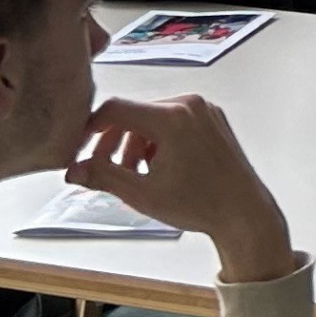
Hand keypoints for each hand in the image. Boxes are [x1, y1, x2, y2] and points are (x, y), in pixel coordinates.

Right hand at [69, 95, 299, 284]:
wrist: (244, 212)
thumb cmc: (197, 204)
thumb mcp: (142, 194)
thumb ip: (103, 176)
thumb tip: (71, 170)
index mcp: (172, 117)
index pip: (116, 108)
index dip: (91, 128)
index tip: (79, 150)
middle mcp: (189, 104)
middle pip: (134, 113)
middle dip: (114, 142)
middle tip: (102, 170)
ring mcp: (204, 109)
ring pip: (152, 118)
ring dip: (135, 143)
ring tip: (135, 175)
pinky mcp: (213, 118)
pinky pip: (173, 120)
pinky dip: (158, 140)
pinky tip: (158, 167)